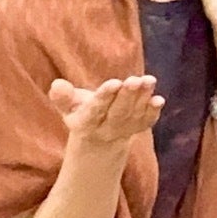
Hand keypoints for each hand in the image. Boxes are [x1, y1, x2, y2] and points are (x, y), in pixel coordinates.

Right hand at [50, 74, 164, 155]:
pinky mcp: (137, 129)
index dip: (104, 97)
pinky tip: (159, 100)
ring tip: (149, 80)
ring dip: (142, 98)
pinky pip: (146, 123)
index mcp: (85, 123)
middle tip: (134, 80)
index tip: (114, 83)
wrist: (98, 138)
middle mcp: (105, 129)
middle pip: (118, 113)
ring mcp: (123, 131)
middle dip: (127, 96)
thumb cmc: (81, 112)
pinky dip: (153, 113)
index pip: (95, 110)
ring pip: (133, 116)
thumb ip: (63, 97)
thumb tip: (58, 84)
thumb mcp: (68, 107)